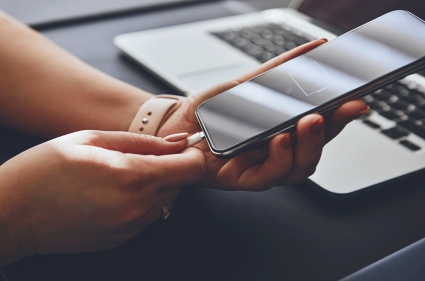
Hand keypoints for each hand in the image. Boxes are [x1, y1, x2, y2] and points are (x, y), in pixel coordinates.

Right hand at [0, 131, 204, 255]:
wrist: (10, 215)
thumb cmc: (44, 170)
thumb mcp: (92, 139)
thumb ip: (142, 142)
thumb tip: (178, 143)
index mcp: (133, 176)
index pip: (190, 168)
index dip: (192, 155)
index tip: (183, 147)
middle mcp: (137, 207)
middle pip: (180, 186)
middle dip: (171, 169)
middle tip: (141, 157)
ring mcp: (129, 228)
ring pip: (164, 202)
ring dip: (154, 186)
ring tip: (118, 174)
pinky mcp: (120, 240)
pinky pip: (145, 218)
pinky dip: (139, 203)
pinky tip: (110, 193)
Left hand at [157, 39, 368, 190]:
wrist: (176, 125)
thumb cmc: (213, 110)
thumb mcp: (247, 84)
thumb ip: (279, 70)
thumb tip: (316, 48)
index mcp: (284, 130)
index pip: (321, 126)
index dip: (342, 115)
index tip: (357, 97)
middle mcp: (278, 152)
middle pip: (316, 147)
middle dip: (334, 128)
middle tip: (344, 107)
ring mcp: (262, 167)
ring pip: (299, 167)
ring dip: (310, 144)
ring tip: (310, 121)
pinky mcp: (243, 179)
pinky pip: (268, 176)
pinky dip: (279, 158)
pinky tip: (280, 139)